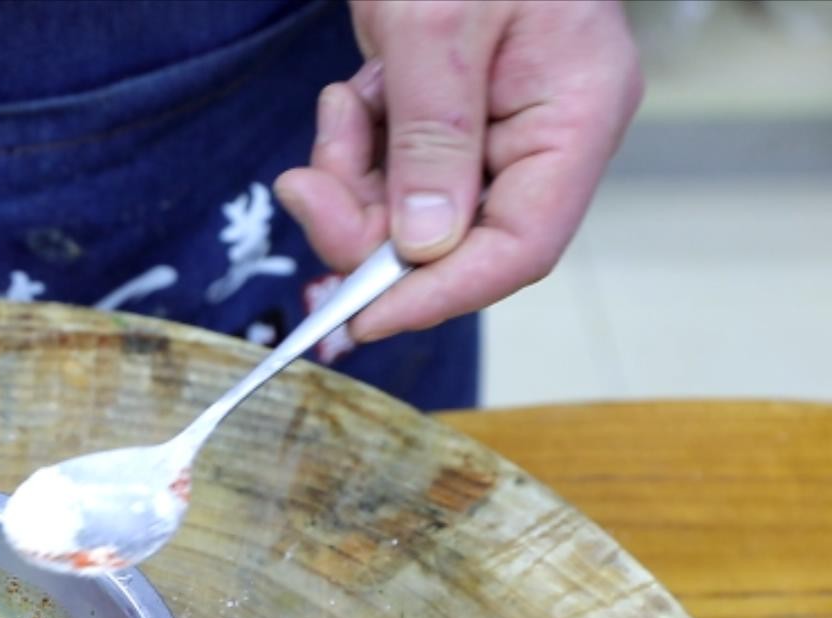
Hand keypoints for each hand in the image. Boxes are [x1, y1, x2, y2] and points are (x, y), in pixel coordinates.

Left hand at [275, 0, 641, 341]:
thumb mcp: (439, 26)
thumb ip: (431, 137)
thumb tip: (423, 245)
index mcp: (578, 113)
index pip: (522, 246)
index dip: (440, 295)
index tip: (361, 320)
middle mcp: (544, 133)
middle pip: (454, 241)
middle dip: (368, 230)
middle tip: (305, 195)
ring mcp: (493, 128)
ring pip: (408, 213)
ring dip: (350, 185)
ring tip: (337, 114)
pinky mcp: (442, 118)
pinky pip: (389, 173)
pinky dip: (351, 152)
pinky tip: (347, 99)